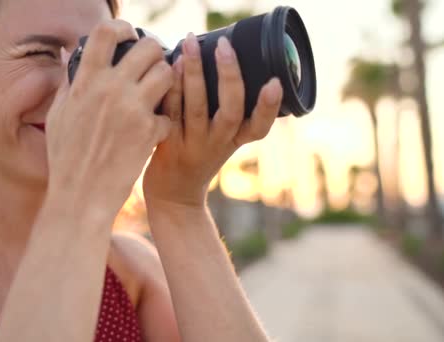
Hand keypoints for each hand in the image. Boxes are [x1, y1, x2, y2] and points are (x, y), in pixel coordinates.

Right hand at [45, 20, 173, 215]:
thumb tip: (68, 54)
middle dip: (154, 52)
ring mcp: (133, 109)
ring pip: (167, 73)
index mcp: (85, 81)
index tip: (129, 35)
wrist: (81, 195)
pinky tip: (154, 130)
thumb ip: (69, 81)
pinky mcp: (150, 131)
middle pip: (148, 47)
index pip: (106, 33)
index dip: (121, 28)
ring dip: (166, 80)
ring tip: (159, 92)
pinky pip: (169, 113)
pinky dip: (164, 121)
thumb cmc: (66, 157)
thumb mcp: (59, 114)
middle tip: (153, 63)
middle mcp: (111, 89)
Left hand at [143, 33, 283, 209]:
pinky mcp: (167, 144)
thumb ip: (226, 111)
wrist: (173, 196)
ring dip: (194, 73)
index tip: (276, 83)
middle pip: (230, 112)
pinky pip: (170, 112)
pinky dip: (172, 87)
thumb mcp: (222, 140)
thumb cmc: (198, 158)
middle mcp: (217, 144)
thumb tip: (225, 61)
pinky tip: (170, 65)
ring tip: (190, 44)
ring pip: (196, 107)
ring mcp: (192, 145)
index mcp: (235, 141)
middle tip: (225, 46)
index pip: (260, 127)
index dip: (269, 107)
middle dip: (229, 76)